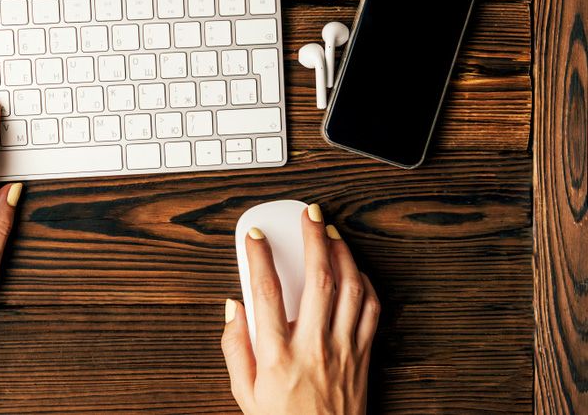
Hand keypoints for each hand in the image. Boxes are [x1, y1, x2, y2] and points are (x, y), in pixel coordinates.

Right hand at [221, 204, 379, 413]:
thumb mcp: (242, 391)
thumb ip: (233, 346)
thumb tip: (234, 306)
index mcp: (277, 356)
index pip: (266, 294)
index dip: (259, 258)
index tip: (255, 236)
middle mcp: (313, 347)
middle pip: (318, 280)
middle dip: (313, 239)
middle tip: (308, 214)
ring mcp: (343, 350)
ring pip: (351, 289)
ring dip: (343, 254)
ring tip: (331, 232)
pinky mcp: (363, 356)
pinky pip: (372, 310)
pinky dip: (365, 283)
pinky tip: (354, 269)